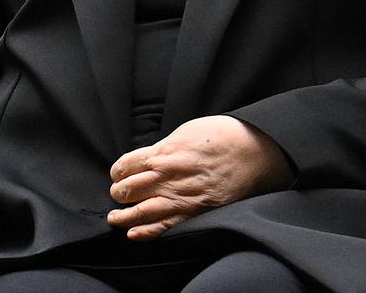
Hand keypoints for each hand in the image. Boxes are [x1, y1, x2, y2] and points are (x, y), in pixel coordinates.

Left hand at [107, 116, 292, 239]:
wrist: (251, 152)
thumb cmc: (222, 136)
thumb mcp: (186, 131)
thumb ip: (165, 147)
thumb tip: (151, 156)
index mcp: (162, 153)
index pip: (124, 166)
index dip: (118, 172)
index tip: (118, 174)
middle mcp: (165, 177)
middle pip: (126, 190)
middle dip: (118, 193)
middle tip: (118, 194)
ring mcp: (178, 198)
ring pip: (138, 212)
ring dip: (122, 217)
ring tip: (115, 219)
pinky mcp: (192, 213)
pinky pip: (162, 227)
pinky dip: (144, 233)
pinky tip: (133, 234)